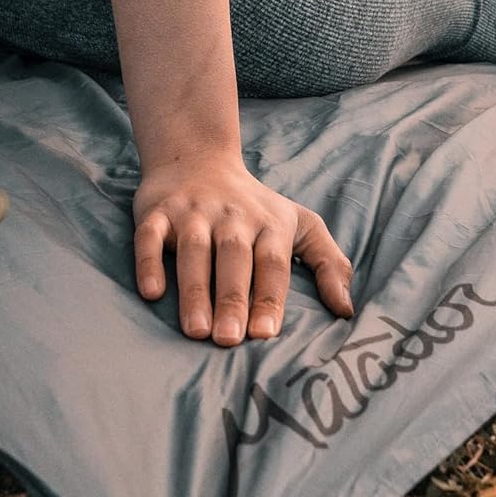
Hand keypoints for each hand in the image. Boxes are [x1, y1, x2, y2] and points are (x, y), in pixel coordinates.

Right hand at [133, 150, 353, 345]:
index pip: (272, 262)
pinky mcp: (157, 211)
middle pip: (234, 257)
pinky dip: (149, 261)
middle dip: (232, 298)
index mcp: (268, 222)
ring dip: (194, 289)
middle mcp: (231, 215)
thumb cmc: (255, 207)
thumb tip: (347, 310)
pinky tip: (152, 292)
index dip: (269, 297)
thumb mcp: (301, 224)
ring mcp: (192, 212)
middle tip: (229, 339)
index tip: (265, 334)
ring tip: (196, 330)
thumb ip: (329, 264)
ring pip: (193, 249)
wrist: (197, 157)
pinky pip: (150, 235)